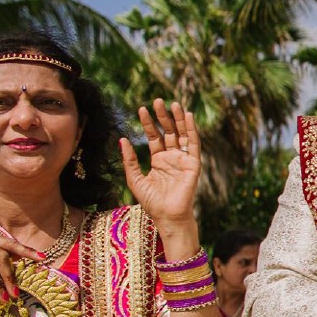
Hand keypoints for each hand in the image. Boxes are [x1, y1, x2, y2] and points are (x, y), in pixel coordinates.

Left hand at [122, 100, 201, 229]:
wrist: (167, 216)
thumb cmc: (152, 202)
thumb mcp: (135, 179)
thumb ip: (129, 160)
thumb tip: (122, 139)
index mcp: (158, 160)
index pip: (154, 136)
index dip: (148, 123)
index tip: (140, 109)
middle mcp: (172, 157)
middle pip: (168, 132)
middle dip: (162, 117)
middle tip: (157, 101)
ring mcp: (183, 159)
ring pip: (181, 134)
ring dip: (177, 119)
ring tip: (172, 104)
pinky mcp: (193, 164)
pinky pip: (193, 144)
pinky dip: (191, 129)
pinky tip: (187, 116)